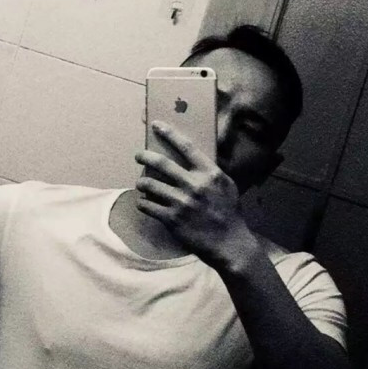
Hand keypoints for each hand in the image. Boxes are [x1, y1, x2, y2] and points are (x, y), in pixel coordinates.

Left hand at [134, 120, 257, 269]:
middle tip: (138, 155)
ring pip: (150, 185)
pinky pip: (147, 206)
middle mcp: (194, 185)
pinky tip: (144, 202)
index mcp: (210, 174)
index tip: (157, 125)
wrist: (229, 243)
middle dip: (145, 156)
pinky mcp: (172, 219)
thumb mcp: (226, 186)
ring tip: (141, 183)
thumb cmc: (229, 213)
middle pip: (162, 163)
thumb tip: (194, 158)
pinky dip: (143, 202)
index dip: (169, 133)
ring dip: (141, 182)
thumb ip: (209, 172)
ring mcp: (181, 202)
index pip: (186, 147)